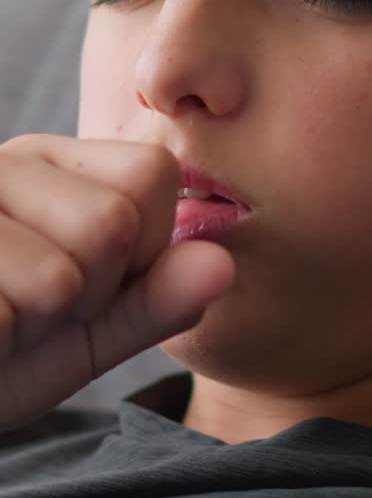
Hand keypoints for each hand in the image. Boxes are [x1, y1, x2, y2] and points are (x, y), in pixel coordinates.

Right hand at [0, 136, 234, 430]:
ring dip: (33, 326)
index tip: (88, 286)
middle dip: (86, 296)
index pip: (153, 173)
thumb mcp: (87, 334)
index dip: (140, 250)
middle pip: (113, 223)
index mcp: (51, 163)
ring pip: (60, 274)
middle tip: (33, 311)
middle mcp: (3, 162)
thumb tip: (224, 263)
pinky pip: (4, 314)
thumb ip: (154, 299)